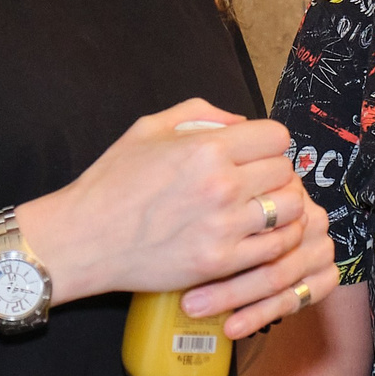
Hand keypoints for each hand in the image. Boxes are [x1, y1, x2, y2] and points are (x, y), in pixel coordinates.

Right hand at [20, 101, 302, 306]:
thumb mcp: (147, 129)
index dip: (268, 143)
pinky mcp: (220, 262)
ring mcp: (224, 226)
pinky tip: (257, 237)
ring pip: (290, 211)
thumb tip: (239, 121)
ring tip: (263, 211)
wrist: (84, 239)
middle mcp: (221, 185)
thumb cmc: (112, 183)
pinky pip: (274, 249)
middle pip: (286, 172)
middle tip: (258, 184)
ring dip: (282, 208)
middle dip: (275, 175)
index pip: (276, 136)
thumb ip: (198, 113)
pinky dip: (274, 242)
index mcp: (207, 148)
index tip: (256, 153)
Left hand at [186, 176, 338, 339]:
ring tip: (196, 309)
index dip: (219, 225)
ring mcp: (319, 248)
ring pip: (278, 276)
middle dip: (224, 276)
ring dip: (234, 297)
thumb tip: (169, 171)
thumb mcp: (227, 181)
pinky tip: (232, 327)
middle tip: (186, 295)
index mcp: (287, 186)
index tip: (178, 245)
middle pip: (267, 246)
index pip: (258, 206)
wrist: (283, 239)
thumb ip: (208, 173)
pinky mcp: (325, 277)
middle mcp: (309, 216)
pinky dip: (260, 314)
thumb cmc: (234, 214)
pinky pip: (295, 299)